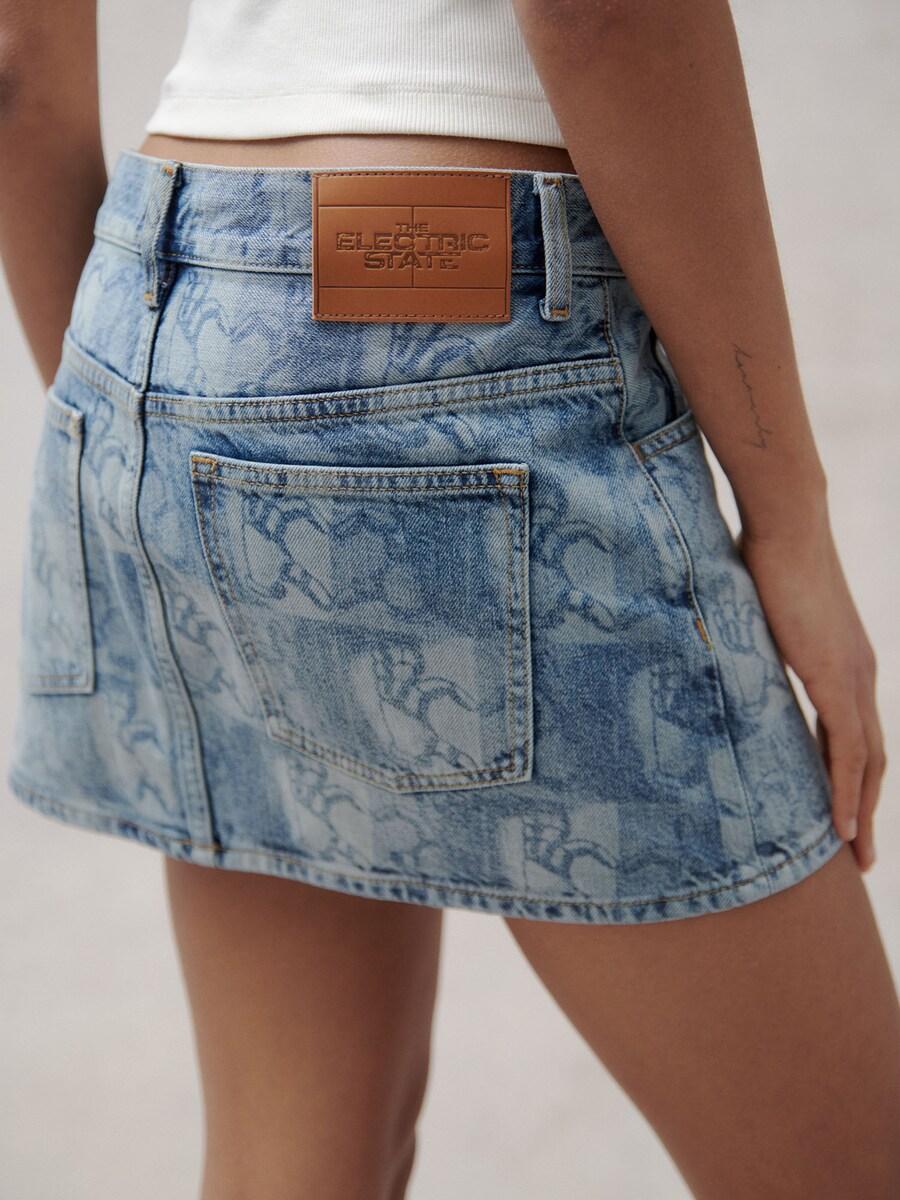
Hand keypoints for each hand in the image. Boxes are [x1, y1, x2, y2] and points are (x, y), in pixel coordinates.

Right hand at [736, 516, 884, 872]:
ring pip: (867, 762)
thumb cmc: (766, 558)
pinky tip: (842, 827)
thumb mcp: (759, 616)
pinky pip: (847, 751)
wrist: (787, 524)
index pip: (856, 731)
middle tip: (857, 851)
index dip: (852, 774)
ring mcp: (854, 677)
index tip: (842, 809)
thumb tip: (718, 653)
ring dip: (861, 811)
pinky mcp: (836, 679)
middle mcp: (860, 674)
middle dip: (866, 806)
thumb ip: (753, 644)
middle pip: (872, 756)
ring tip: (853, 854)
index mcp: (845, 660)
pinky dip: (847, 792)